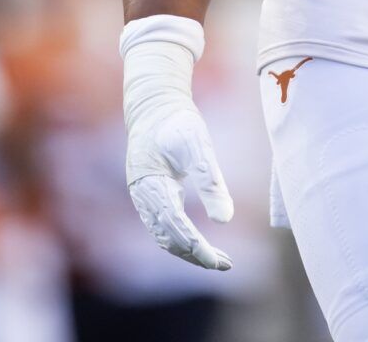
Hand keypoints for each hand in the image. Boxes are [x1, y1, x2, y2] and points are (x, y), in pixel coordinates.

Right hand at [121, 16, 234, 269]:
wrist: (154, 104)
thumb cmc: (178, 121)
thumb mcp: (198, 146)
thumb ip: (210, 182)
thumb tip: (224, 220)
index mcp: (151, 185)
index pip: (176, 228)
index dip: (198, 248)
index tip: (220, 260)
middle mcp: (142, 196)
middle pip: (167, 239)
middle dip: (195, 255)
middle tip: (225, 263)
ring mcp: (142, 197)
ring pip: (163, 236)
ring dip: (188, 250)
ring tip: (217, 258)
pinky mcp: (148, 194)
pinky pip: (161, 226)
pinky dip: (179, 238)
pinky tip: (199, 242)